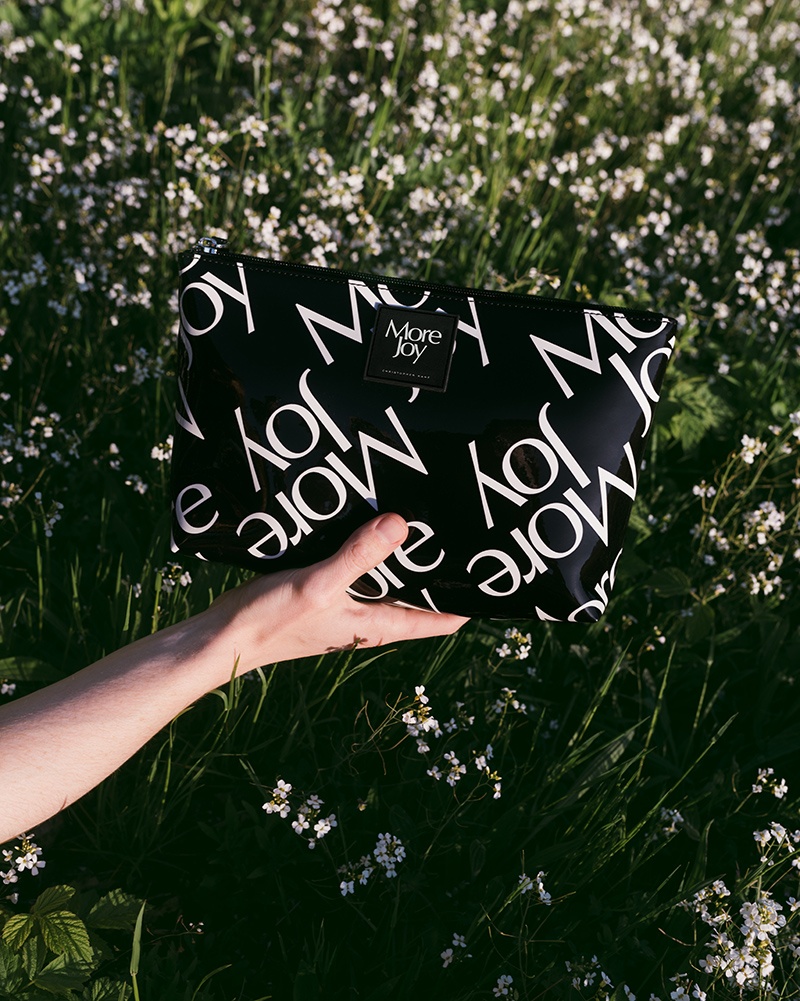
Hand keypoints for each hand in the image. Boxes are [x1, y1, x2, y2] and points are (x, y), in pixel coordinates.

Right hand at [213, 513, 468, 673]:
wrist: (223, 637)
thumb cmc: (272, 622)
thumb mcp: (320, 585)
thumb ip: (359, 556)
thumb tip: (403, 525)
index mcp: (380, 624)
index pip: (442, 618)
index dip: (470, 600)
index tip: (494, 573)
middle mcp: (370, 618)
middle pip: (420, 594)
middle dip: (440, 568)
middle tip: (464, 530)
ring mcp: (349, 606)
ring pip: (391, 579)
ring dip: (404, 556)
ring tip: (426, 517)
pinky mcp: (327, 593)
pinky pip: (361, 570)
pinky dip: (371, 550)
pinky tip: (370, 522)